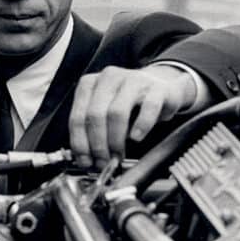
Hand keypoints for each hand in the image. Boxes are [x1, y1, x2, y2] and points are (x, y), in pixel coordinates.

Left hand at [68, 64, 197, 167]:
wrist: (162, 84)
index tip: (86, 162)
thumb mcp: (105, 112)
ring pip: (117, 112)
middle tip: (103, 162)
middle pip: (95, 115)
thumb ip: (94, 132)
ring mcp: (133, 80)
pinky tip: (137, 138)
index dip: (80, 144)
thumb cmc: (129, 103)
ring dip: (115, 140)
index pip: (77, 117)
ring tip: (118, 155)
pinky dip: (141, 126)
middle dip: (98, 145)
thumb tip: (87, 160)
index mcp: (90, 84)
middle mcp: (109, 78)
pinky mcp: (156, 87)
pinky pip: (148, 108)